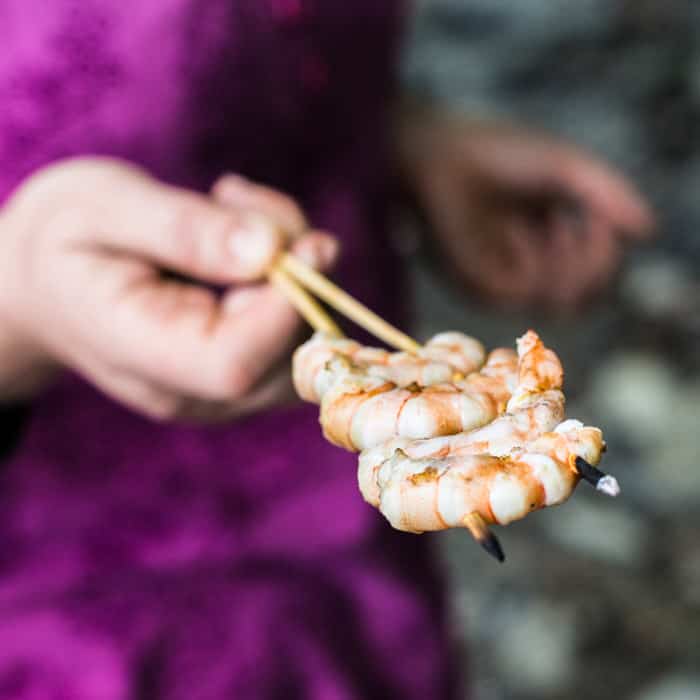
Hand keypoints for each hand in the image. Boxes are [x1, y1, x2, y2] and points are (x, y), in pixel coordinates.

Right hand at [0, 158, 336, 419]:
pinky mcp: (244, 369)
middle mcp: (190, 391)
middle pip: (286, 356)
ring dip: (294, 266)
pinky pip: (296, 331)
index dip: (284, 310)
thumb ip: (184, 230)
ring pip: (304, 343)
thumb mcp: (104, 207)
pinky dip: (290, 275)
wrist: (47, 281)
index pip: (233, 364)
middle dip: (294, 270)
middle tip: (234, 198)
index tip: (309, 243)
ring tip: (226, 207)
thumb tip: (270, 249)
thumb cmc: (66, 238)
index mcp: (139, 356)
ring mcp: (221, 390)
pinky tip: (241, 236)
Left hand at [397, 111, 653, 310]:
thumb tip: (649, 230)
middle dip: (601, 266)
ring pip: (563, 302)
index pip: (591, 272)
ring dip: (576, 265)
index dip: (610, 255)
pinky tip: (535, 232)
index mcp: (547, 237)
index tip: (606, 219)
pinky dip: (546, 267)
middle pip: (584, 295)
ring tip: (561, 224)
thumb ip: (605, 194)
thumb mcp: (563, 168)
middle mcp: (526, 263)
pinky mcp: (481, 285)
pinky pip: (531, 295)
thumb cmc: (494, 152)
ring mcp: (504, 278)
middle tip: (597, 228)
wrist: (438, 154)